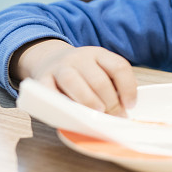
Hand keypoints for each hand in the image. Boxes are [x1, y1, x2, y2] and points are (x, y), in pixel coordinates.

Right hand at [12, 39, 136, 116]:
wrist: (49, 59)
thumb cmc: (82, 73)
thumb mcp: (99, 70)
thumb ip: (111, 86)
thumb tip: (122, 113)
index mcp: (99, 54)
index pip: (119, 67)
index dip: (128, 88)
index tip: (130, 106)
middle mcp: (80, 58)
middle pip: (99, 80)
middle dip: (110, 103)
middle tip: (114, 118)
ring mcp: (60, 67)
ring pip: (74, 82)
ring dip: (88, 101)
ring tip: (97, 114)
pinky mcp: (42, 79)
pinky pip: (49, 91)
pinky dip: (60, 103)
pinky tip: (70, 113)